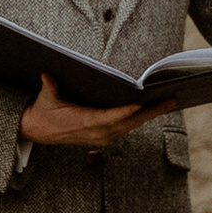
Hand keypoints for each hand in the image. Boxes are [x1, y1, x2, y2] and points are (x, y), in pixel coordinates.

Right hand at [21, 74, 158, 148]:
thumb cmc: (44, 111)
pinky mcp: (104, 136)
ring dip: (151, 115)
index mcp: (83, 122)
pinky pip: (128, 128)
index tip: (138, 105)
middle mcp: (96, 132)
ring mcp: (102, 136)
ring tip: (170, 101)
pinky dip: (142, 119)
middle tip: (172, 99)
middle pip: (128, 123)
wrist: (39, 131)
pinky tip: (154, 109)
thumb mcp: (45, 98)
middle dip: (151, 111)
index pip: (107, 118)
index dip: (122, 112)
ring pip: (132, 126)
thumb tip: (47, 75)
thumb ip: (49, 87)